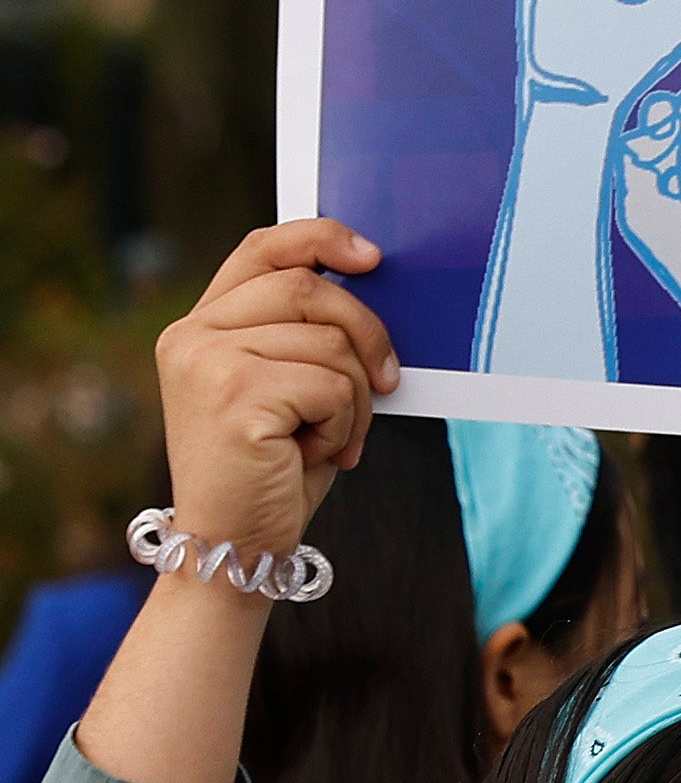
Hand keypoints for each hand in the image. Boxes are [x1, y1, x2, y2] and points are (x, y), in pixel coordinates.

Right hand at [150, 219, 397, 555]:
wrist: (235, 544)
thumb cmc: (273, 468)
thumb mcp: (289, 389)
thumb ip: (306, 337)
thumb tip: (373, 286)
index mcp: (201, 326)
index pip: (262, 251)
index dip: (321, 239)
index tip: (373, 256)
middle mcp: (192, 336)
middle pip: (309, 289)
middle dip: (368, 333)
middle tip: (386, 382)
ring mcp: (207, 363)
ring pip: (331, 344)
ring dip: (356, 400)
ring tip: (332, 439)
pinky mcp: (235, 397)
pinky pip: (333, 386)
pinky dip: (346, 426)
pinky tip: (316, 455)